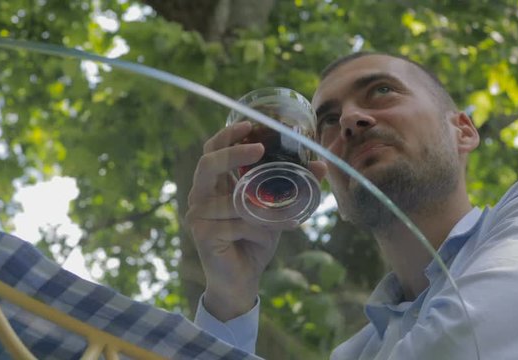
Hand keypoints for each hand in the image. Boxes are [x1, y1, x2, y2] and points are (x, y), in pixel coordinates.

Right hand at [186, 121, 325, 320]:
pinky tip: (269, 237)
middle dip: (233, 153)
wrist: (241, 279)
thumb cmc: (253, 241)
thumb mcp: (275, 210)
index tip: (249, 124)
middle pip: (208, 164)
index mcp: (214, 185)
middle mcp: (200, 196)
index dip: (227, 135)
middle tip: (259, 148)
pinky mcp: (202, 234)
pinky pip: (237, 223)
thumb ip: (291, 188)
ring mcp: (197, 216)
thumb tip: (320, 164)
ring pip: (232, 199)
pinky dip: (259, 228)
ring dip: (262, 209)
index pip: (212, 151)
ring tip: (286, 217)